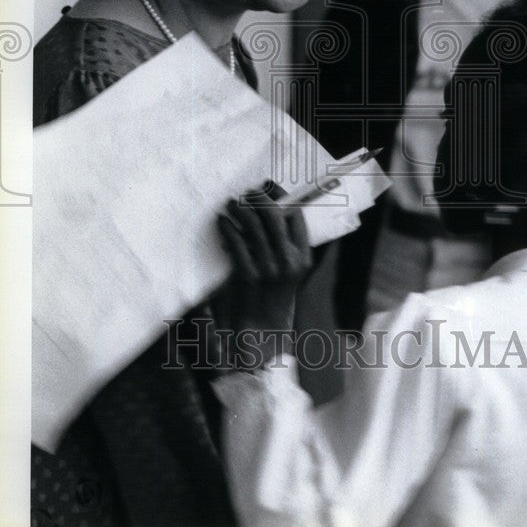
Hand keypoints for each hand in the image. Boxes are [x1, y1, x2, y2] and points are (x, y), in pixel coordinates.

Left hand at [213, 183, 311, 342]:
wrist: (262, 337)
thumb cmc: (273, 303)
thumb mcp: (290, 275)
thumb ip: (286, 249)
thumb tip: (270, 215)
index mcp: (303, 259)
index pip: (297, 217)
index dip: (283, 198)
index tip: (271, 188)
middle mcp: (289, 262)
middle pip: (275, 215)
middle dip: (260, 198)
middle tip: (248, 192)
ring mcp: (268, 268)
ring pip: (254, 226)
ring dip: (240, 209)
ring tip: (232, 203)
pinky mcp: (247, 276)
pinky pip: (237, 243)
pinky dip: (228, 228)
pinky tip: (223, 223)